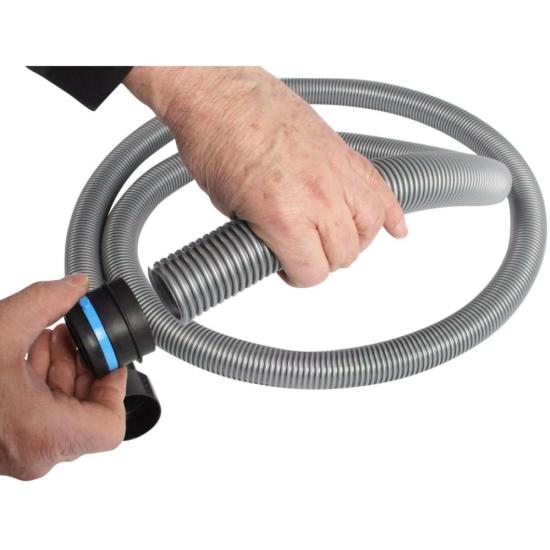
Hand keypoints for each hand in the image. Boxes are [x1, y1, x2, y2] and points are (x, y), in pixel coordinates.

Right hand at [0, 274, 126, 480]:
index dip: (115, 385)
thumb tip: (75, 285)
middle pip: (86, 410)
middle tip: (72, 334)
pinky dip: (39, 380)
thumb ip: (46, 302)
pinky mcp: (4, 443)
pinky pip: (38, 413)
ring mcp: (18, 452)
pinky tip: (25, 350)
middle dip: (82, 364)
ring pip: (62, 410)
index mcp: (42, 435)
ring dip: (60, 368)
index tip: (106, 356)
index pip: (110, 425)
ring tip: (45, 335)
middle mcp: (34, 453)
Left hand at [124, 66, 406, 286]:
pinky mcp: (345, 154)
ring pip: (368, 227)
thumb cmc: (216, 140)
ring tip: (333, 241)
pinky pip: (382, 190)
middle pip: (343, 254)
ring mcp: (337, 173)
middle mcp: (319, 197)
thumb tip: (280, 249)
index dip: (297, 276)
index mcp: (286, 216)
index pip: (312, 272)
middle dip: (321, 260)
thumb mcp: (229, 207)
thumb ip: (266, 236)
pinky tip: (396, 229)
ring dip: (353, 241)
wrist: (222, 92)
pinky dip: (391, 213)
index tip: (288, 269)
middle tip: (303, 253)